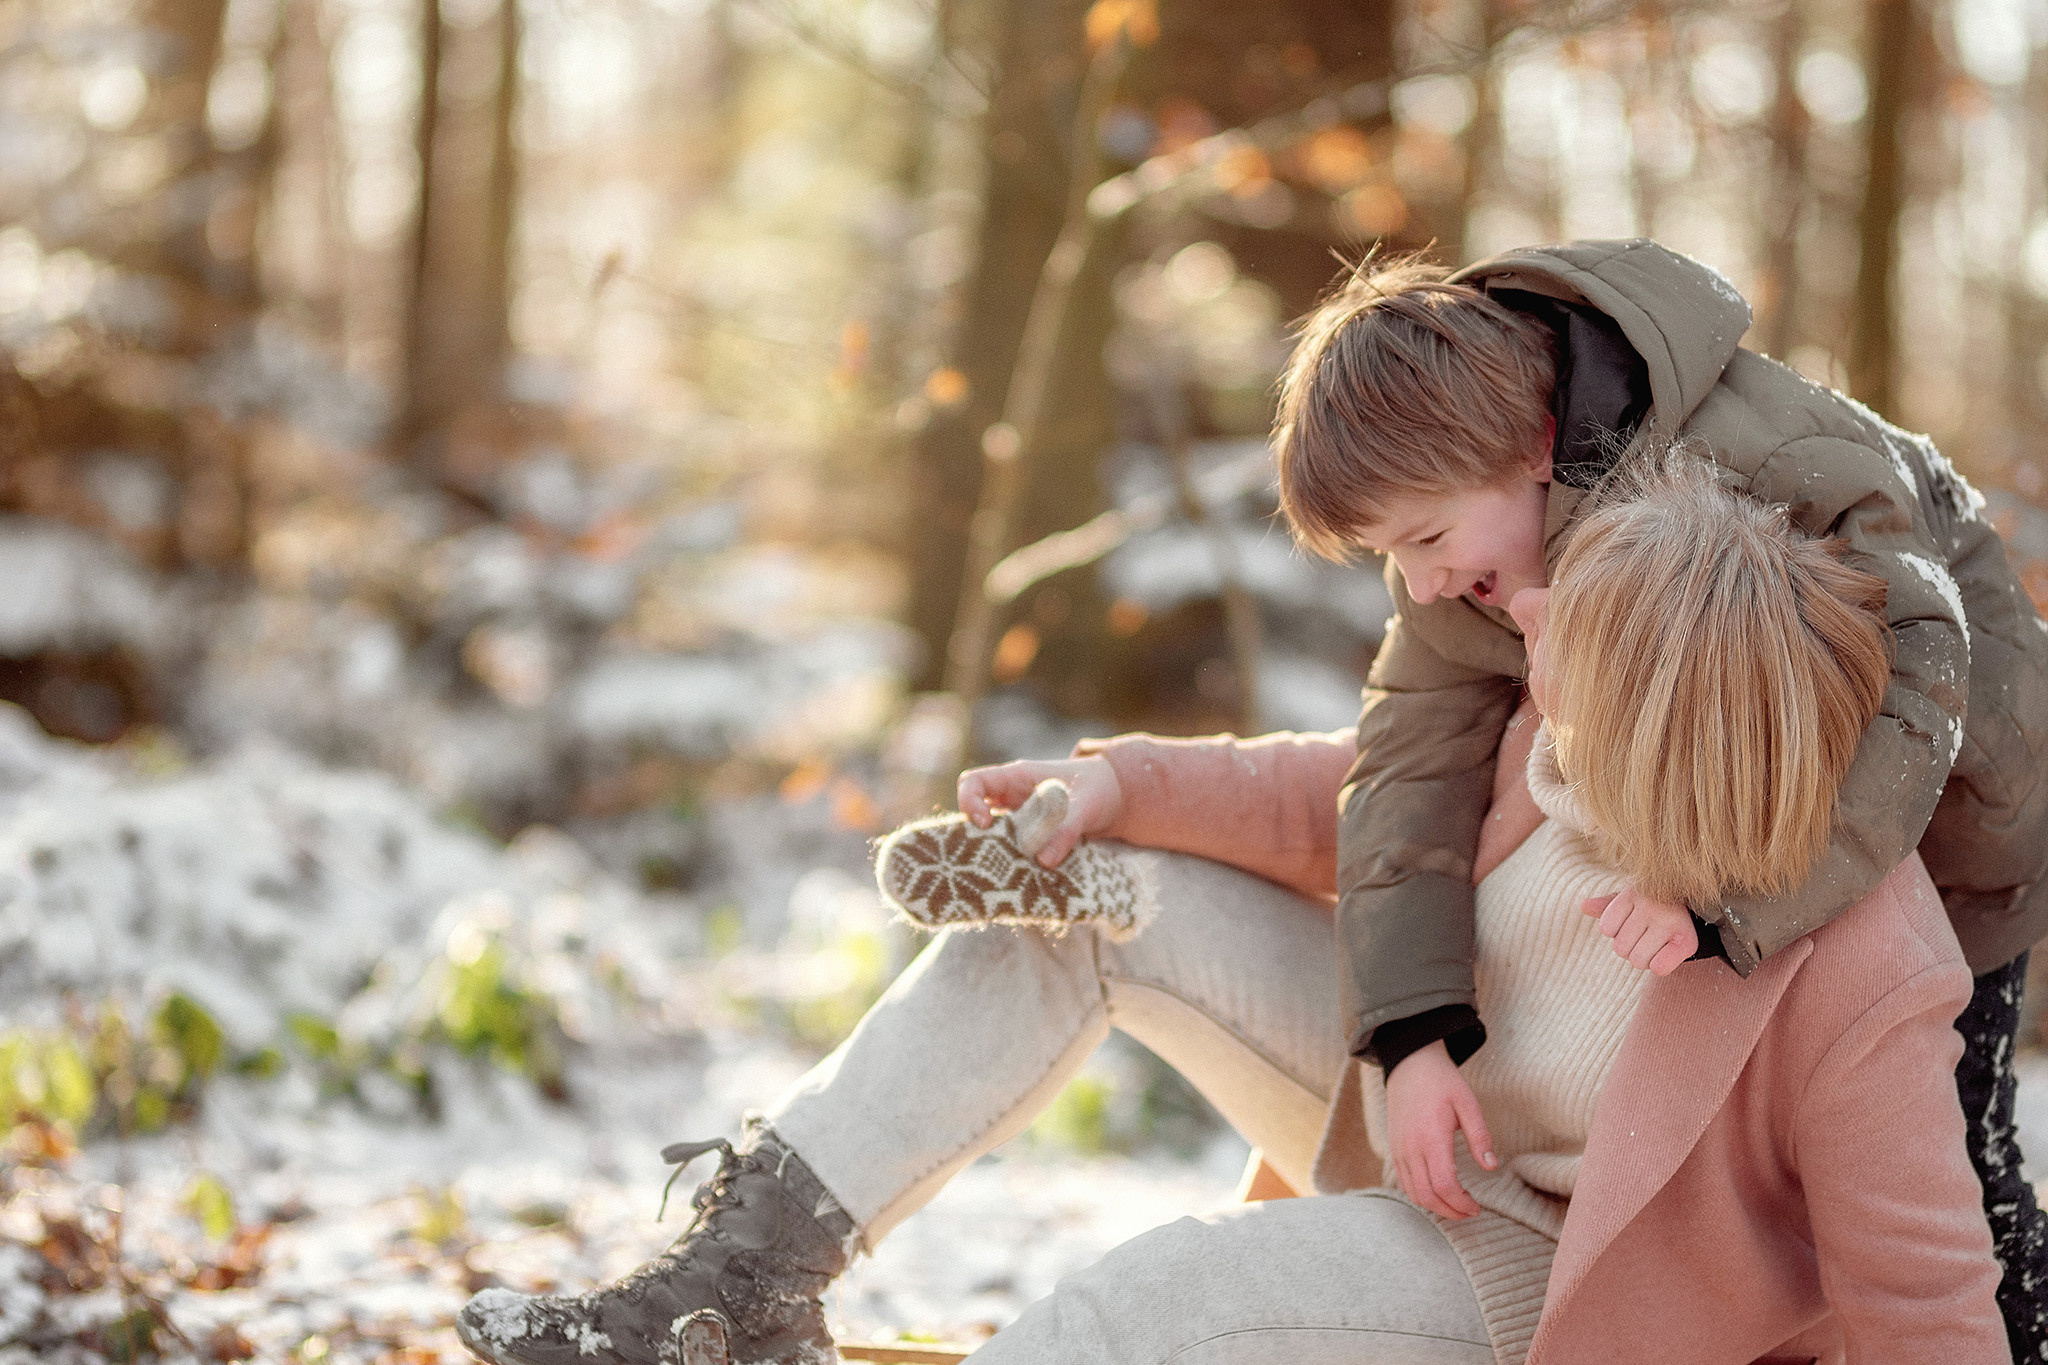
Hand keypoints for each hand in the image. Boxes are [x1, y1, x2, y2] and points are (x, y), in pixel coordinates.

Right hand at [957, 756, 1121, 866]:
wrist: (1116, 798)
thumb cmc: (1098, 788)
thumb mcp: (1086, 805)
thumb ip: (1066, 829)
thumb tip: (1043, 861)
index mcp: (1017, 777)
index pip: (974, 782)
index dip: (969, 802)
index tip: (984, 824)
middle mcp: (1011, 797)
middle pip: (975, 812)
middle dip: (976, 836)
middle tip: (992, 855)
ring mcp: (1019, 817)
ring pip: (991, 835)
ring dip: (995, 852)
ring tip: (1009, 871)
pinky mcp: (1030, 837)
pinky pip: (1011, 849)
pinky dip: (1014, 862)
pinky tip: (1025, 877)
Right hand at [1384, 1041, 1497, 1219]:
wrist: (1410, 1063)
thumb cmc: (1442, 1082)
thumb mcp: (1468, 1104)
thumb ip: (1480, 1137)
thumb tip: (1491, 1167)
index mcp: (1431, 1138)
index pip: (1444, 1185)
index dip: (1461, 1203)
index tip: (1476, 1207)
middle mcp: (1411, 1148)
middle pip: (1427, 1195)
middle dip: (1450, 1211)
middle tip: (1470, 1212)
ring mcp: (1399, 1149)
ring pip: (1413, 1192)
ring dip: (1434, 1205)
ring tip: (1456, 1204)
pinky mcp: (1394, 1147)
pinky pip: (1403, 1181)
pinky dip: (1420, 1194)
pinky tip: (1437, 1190)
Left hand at [1581, 884, 1696, 974]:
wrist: (1692, 911)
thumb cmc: (1653, 906)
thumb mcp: (1629, 901)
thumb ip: (1606, 905)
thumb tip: (1584, 906)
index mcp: (1633, 892)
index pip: (1606, 928)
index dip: (1617, 932)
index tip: (1634, 922)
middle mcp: (1651, 905)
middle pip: (1621, 948)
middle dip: (1631, 947)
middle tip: (1648, 935)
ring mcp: (1669, 922)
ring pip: (1637, 960)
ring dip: (1644, 958)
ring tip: (1657, 943)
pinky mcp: (1686, 941)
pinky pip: (1658, 968)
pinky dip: (1660, 966)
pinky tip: (1667, 953)